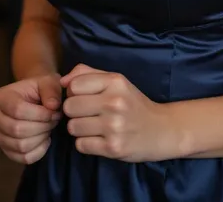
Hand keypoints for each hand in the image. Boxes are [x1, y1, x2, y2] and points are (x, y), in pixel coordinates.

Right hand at [0, 73, 61, 163]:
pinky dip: (39, 151)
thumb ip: (51, 91)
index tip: (55, 111)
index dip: (40, 114)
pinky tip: (45, 139)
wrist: (34, 98)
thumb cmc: (40, 89)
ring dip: (41, 138)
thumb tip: (53, 106)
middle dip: (42, 126)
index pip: (18, 110)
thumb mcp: (47, 82)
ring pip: (20, 146)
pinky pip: (23, 158)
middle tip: (54, 120)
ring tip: (49, 127)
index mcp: (1, 97)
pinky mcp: (6, 150)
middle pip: (17, 130)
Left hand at [61, 64, 176, 161]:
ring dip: (79, 129)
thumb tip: (62, 81)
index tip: (84, 97)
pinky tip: (99, 139)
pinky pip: (80, 145)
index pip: (74, 85)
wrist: (160, 129)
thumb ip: (87, 73)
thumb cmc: (133, 103)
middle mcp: (114, 102)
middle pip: (70, 106)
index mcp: (115, 82)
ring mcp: (114, 126)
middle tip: (88, 114)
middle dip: (75, 111)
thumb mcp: (115, 81)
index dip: (74, 92)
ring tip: (94, 126)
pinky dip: (86, 143)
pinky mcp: (113, 148)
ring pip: (72, 127)